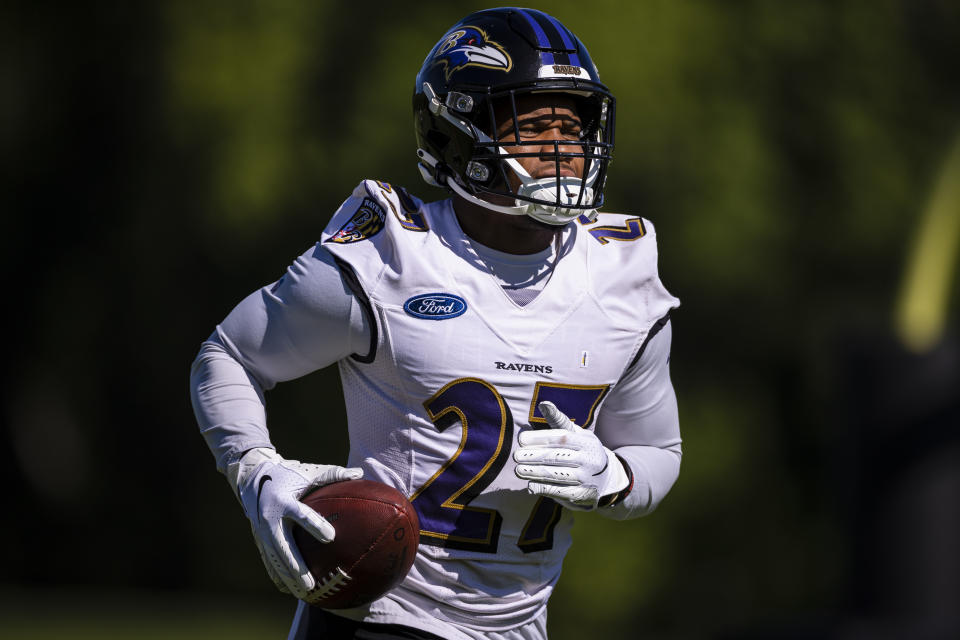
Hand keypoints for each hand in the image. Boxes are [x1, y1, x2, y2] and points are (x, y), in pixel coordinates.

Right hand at [226, 448, 362, 599]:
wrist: (252, 476)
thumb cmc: (287, 474)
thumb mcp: (308, 472)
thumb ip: (333, 474)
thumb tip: (360, 472)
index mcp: (284, 500)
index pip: (301, 514)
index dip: (314, 525)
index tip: (331, 536)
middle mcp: (270, 518)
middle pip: (283, 546)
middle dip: (296, 566)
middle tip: (311, 583)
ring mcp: (261, 531)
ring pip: (275, 559)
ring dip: (288, 577)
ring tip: (305, 593)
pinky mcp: (259, 538)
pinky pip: (268, 560)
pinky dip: (277, 575)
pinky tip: (288, 590)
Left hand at [514, 402, 628, 510]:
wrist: (607, 479)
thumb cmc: (583, 450)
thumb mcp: (577, 433)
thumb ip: (558, 420)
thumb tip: (543, 403)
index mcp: (587, 441)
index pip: (561, 438)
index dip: (540, 438)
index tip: (522, 439)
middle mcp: (589, 460)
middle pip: (556, 457)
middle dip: (533, 456)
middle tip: (516, 456)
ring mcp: (586, 479)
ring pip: (556, 474)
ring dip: (535, 473)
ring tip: (518, 470)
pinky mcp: (581, 495)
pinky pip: (559, 491)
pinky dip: (543, 488)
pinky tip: (530, 485)